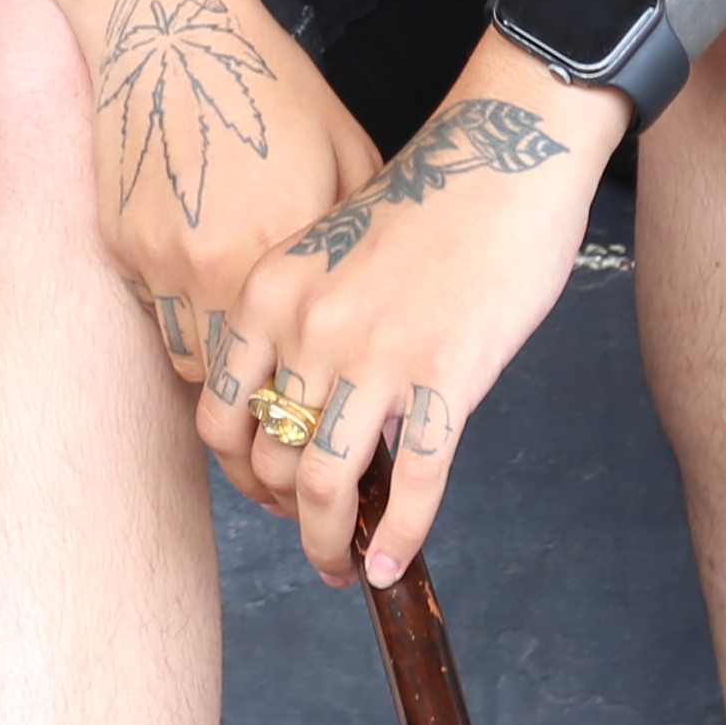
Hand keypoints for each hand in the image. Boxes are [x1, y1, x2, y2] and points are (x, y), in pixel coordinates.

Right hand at [55, 0, 378, 399]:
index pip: (300, 368)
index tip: (329, 415)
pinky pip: (153, 309)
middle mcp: (217, 267)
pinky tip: (204, 288)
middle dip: (263, 404)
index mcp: (284, 248)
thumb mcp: (345, 151)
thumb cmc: (267, 83)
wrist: (168, 29)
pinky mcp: (121, 244)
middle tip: (284, 413)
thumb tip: (384, 301)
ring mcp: (160, 259)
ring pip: (189, 358)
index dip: (315, 401)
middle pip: (240, 382)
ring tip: (247, 359)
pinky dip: (179, 314)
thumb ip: (358, 236)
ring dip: (218, 365)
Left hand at [203, 59, 610, 588]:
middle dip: (286, 519)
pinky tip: (395, 562)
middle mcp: (309, 326)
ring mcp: (376, 353)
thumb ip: (304, 324)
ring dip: (330, 542)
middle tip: (313, 543)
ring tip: (344, 567)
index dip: (239, 473)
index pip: (220, 413)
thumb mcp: (330, 253)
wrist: (505, 157)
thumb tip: (300, 413)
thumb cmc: (426, 203)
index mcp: (270, 292)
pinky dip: (401, 537)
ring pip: (325, 483)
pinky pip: (416, 481)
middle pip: (268, 460)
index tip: (265, 499)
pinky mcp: (446, 372)